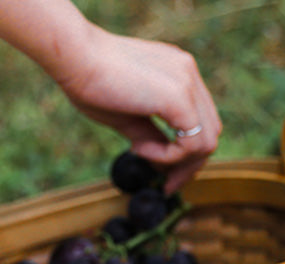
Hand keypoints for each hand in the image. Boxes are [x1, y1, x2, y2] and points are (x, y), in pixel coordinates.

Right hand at [56, 24, 221, 192]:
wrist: (74, 57)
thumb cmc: (90, 83)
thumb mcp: (129, 116)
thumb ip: (151, 136)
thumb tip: (163, 162)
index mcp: (178, 72)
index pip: (201, 121)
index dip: (188, 154)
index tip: (167, 175)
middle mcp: (188, 73)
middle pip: (210, 133)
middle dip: (190, 167)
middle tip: (167, 185)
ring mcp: (188, 82)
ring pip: (207, 142)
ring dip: (178, 164)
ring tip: (143, 156)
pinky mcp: (180, 96)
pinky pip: (191, 144)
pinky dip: (168, 157)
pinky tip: (140, 149)